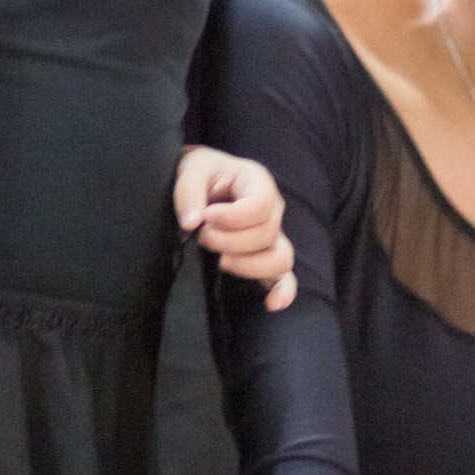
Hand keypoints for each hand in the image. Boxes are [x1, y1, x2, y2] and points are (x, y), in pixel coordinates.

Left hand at [175, 145, 297, 311]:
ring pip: (280, 258)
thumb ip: (189, 191)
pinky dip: (283, 291)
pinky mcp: (267, 255)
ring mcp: (274, 234)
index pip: (260, 206)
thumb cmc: (203, 174)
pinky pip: (286, 277)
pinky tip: (271, 304)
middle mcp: (273, 209)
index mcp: (258, 182)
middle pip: (266, 235)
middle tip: (203, 235)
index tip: (206, 217)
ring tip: (221, 261)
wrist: (206, 182)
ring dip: (249, 265)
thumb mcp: (192, 169)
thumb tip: (191, 223)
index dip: (233, 218)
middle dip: (230, 241)